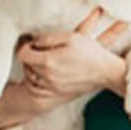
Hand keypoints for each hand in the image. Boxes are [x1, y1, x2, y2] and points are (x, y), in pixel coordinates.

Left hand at [15, 15, 130, 106]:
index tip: (33, 43)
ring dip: (35, 66)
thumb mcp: (70, 37)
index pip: (23, 55)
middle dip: (31, 55)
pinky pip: (40, 84)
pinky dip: (41, 77)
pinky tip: (51, 70)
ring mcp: (53, 86)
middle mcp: (48, 76)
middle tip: (40, 49)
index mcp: (49, 61)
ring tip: (46, 59)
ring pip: (32, 76)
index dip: (26, 46)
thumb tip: (35, 41)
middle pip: (26, 65)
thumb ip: (48, 38)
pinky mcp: (58, 91)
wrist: (106, 72)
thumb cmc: (91, 53)